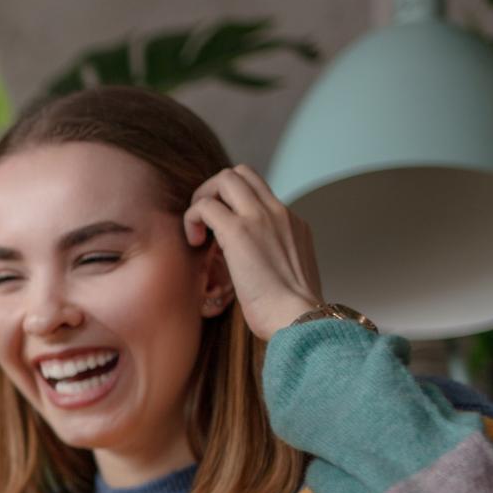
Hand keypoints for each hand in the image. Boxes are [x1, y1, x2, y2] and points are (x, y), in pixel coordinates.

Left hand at [182, 164, 323, 340]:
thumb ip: (274, 259)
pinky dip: (192, 218)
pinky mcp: (238, 232)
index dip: (234, 204)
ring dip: (203, 198)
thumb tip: (254, 268)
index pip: (259, 192)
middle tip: (205, 222)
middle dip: (215, 190)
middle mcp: (279, 212)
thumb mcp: (290, 275)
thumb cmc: (291, 311)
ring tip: (198, 231)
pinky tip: (194, 243)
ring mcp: (260, 218)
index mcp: (293, 223)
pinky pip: (205, 206)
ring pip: (225, 178)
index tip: (223, 231)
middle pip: (242, 173)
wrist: (299, 318)